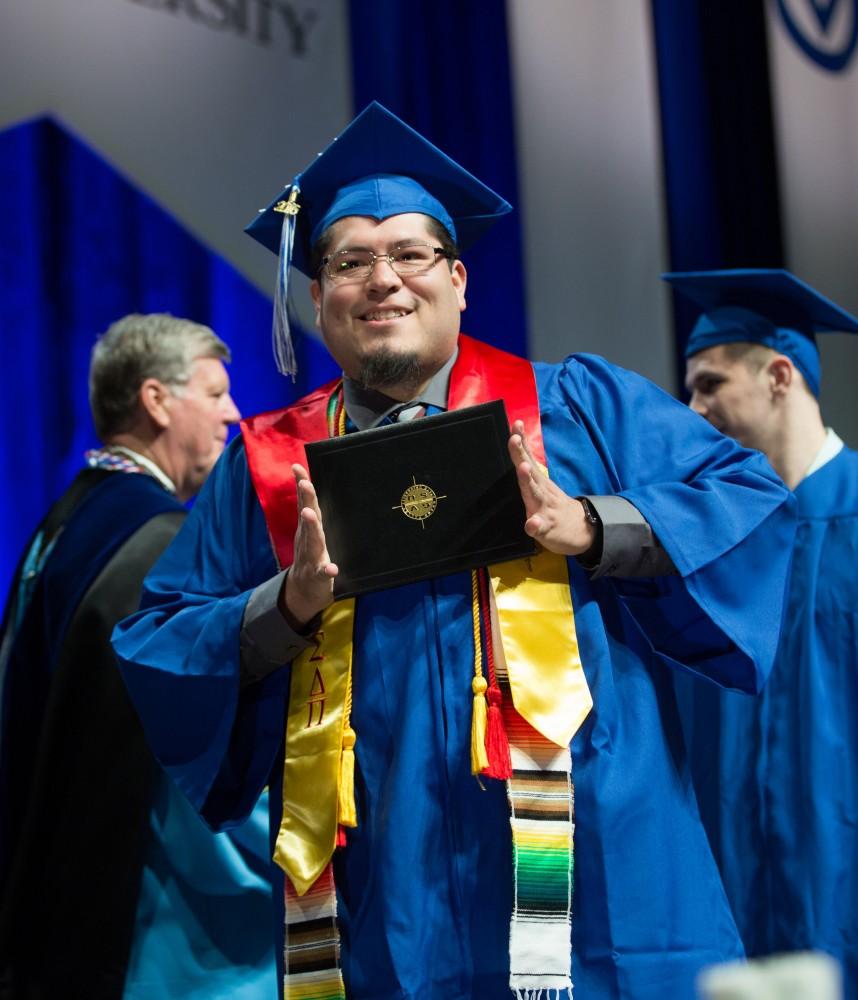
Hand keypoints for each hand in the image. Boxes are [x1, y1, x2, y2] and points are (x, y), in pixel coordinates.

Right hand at [279, 464, 338, 627]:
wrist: (303, 594)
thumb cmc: (313, 559)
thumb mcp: (313, 535)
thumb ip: (315, 515)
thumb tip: (314, 488)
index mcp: (309, 530)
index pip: (306, 504)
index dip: (302, 485)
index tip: (297, 466)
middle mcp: (308, 541)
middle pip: (308, 518)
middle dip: (306, 500)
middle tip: (305, 483)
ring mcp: (311, 559)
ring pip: (312, 542)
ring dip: (311, 528)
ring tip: (309, 514)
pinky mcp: (319, 578)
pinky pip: (323, 574)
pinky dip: (327, 571)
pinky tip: (332, 568)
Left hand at [508, 420, 595, 555]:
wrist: (581, 529)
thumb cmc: (553, 504)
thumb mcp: (541, 482)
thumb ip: (528, 463)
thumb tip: (517, 438)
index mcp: (538, 481)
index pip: (528, 458)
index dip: (521, 442)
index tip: (516, 424)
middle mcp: (542, 491)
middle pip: (530, 471)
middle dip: (521, 455)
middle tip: (515, 439)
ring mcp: (545, 509)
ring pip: (536, 494)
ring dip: (528, 481)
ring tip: (523, 468)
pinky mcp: (547, 528)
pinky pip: (540, 527)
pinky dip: (535, 525)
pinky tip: (531, 523)